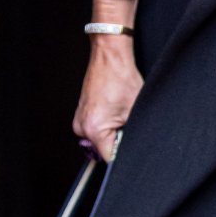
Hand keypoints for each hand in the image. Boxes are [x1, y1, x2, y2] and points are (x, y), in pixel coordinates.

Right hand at [73, 37, 143, 160]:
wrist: (110, 58)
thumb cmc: (122, 79)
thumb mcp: (135, 112)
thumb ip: (133, 134)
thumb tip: (136, 149)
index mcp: (94, 129)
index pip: (110, 158)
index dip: (124, 154)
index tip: (132, 144)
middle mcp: (82, 128)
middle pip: (104, 151)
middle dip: (119, 142)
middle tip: (127, 123)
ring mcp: (79, 122)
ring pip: (100, 141)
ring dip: (113, 134)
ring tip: (120, 114)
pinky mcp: (81, 116)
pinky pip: (96, 131)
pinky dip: (107, 126)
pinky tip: (114, 111)